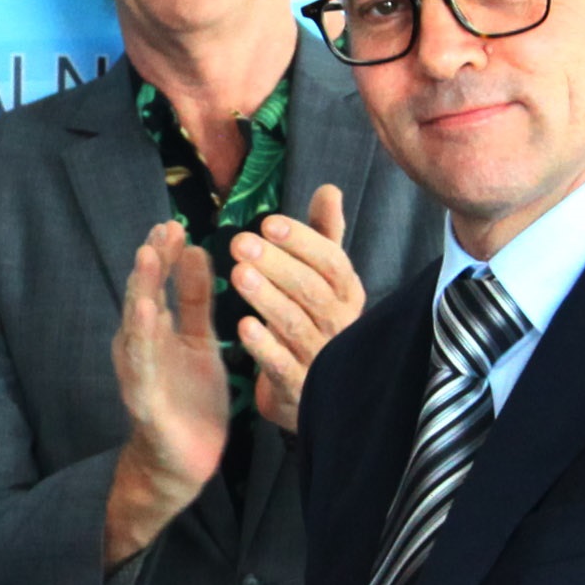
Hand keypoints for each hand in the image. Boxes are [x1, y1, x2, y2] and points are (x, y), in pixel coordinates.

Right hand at [104, 222, 231, 565]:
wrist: (185, 462)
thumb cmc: (191, 401)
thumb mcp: (201, 341)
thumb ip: (196, 299)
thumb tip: (194, 249)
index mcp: (157, 331)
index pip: (159, 283)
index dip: (164, 255)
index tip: (174, 224)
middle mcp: (141, 346)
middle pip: (143, 296)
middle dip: (151, 264)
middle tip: (161, 230)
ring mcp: (139, 372)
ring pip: (137, 324)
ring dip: (142, 290)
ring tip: (148, 258)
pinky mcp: (144, 399)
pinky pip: (142, 363)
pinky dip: (143, 336)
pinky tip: (148, 312)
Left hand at [231, 182, 362, 434]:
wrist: (312, 394)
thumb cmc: (315, 324)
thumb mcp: (323, 279)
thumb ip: (324, 236)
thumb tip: (328, 190)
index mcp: (346, 294)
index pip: (331, 262)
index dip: (302, 241)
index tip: (269, 222)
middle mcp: (340, 325)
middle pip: (311, 290)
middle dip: (276, 265)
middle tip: (240, 243)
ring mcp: (322, 359)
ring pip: (296, 325)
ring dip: (267, 298)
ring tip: (237, 274)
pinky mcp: (301, 390)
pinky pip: (283, 366)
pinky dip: (265, 347)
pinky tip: (243, 327)